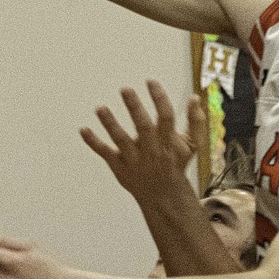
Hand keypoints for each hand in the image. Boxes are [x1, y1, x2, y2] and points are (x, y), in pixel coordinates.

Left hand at [80, 80, 202, 202]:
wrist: (163, 196)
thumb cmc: (175, 164)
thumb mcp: (191, 146)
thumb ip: (195, 122)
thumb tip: (195, 97)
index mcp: (168, 143)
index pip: (166, 118)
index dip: (159, 99)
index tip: (151, 82)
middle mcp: (151, 151)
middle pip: (143, 127)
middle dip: (135, 108)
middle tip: (125, 89)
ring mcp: (134, 159)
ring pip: (121, 140)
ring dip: (110, 124)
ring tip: (100, 108)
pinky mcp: (120, 167)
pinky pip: (105, 153)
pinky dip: (93, 142)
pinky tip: (82, 129)